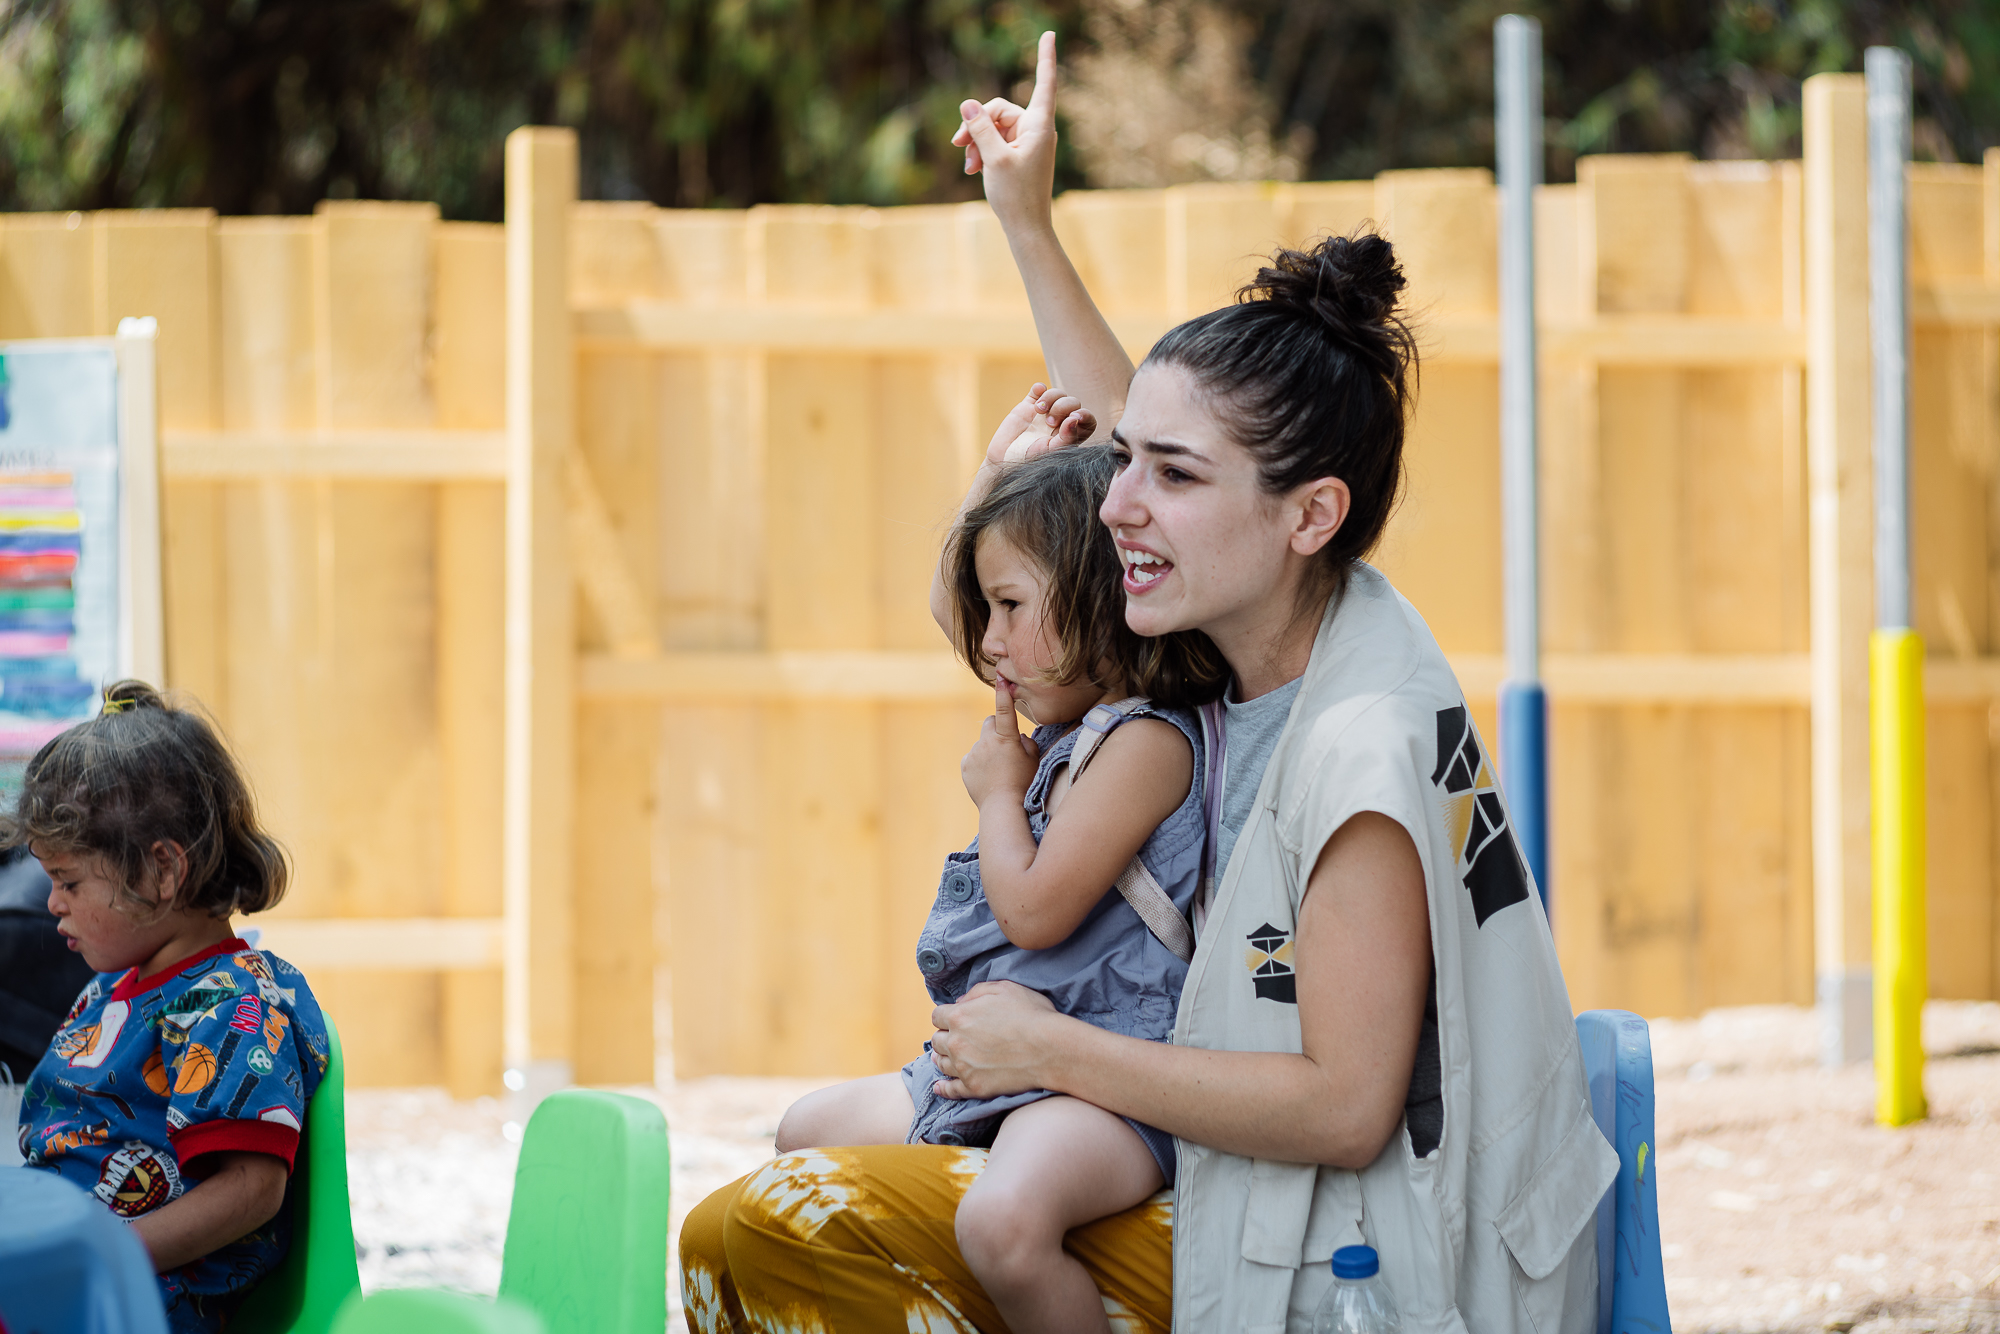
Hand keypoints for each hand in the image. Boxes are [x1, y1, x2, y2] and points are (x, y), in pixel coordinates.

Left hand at [929, 980, 1060, 1098]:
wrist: (1051, 1049)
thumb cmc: (1032, 1015)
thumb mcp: (1005, 988)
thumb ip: (976, 992)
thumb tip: (958, 1002)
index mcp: (960, 1016)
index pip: (937, 1016)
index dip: (946, 1017)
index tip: (955, 1019)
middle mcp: (957, 1042)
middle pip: (937, 1040)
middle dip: (945, 1037)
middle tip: (957, 1038)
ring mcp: (964, 1067)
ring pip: (941, 1063)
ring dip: (943, 1058)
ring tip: (949, 1058)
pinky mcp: (975, 1087)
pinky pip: (951, 1090)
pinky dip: (943, 1088)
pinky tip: (939, 1087)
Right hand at [952, 31, 1058, 234]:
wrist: (1026, 228)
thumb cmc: (1016, 195)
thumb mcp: (993, 158)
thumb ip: (980, 128)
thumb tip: (968, 102)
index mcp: (1039, 126)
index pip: (1044, 83)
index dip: (1045, 58)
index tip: (1049, 34)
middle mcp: (1035, 129)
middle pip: (999, 109)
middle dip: (976, 125)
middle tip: (958, 145)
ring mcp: (1026, 141)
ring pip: (992, 127)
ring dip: (976, 143)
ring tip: (969, 167)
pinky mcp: (1016, 153)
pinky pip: (994, 141)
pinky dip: (982, 152)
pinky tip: (973, 170)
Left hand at [962, 680, 1039, 807]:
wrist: (1002, 806)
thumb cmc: (1023, 783)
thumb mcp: (1033, 761)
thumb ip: (1027, 744)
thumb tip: (1020, 738)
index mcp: (1006, 739)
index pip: (1005, 711)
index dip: (1003, 694)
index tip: (1001, 678)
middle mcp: (987, 742)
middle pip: (990, 723)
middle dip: (997, 729)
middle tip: (1006, 746)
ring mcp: (974, 753)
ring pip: (982, 743)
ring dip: (988, 750)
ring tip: (998, 770)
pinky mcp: (965, 765)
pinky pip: (973, 757)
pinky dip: (979, 763)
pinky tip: (988, 777)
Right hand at [984, 382, 1097, 467]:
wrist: (1003, 457)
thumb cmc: (1030, 460)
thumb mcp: (1050, 452)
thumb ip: (1067, 437)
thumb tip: (1075, 418)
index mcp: (1070, 435)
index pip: (1087, 420)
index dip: (1085, 415)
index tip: (1074, 417)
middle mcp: (1061, 421)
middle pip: (1074, 402)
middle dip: (1063, 407)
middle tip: (1049, 422)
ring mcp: (1046, 412)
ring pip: (1058, 393)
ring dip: (1051, 398)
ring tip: (1038, 410)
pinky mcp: (1029, 404)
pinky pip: (1039, 389)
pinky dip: (1039, 388)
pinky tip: (1036, 396)